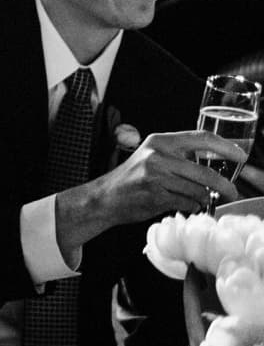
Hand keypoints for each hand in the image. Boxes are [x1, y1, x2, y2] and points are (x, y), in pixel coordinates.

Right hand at [60, 129, 251, 247]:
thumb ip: (178, 155)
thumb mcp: (152, 157)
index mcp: (160, 141)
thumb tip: (214, 162)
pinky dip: (190, 207)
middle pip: (205, 171)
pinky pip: (187, 203)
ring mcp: (156, 176)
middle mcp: (158, 156)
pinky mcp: (155, 195)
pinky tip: (183, 205)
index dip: (225, 147)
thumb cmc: (132, 179)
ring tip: (198, 201)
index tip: (240, 156)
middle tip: (232, 192)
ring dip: (203, 199)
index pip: (201, 138)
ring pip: (198, 191)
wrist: (104, 198)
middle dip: (224, 186)